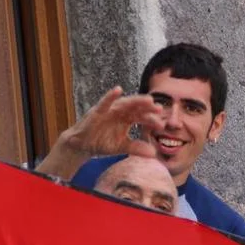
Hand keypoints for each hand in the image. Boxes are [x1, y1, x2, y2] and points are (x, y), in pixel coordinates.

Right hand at [37, 87, 165, 179]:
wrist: (82, 145)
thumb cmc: (102, 142)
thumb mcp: (121, 147)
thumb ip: (136, 148)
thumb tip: (154, 154)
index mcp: (127, 119)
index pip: (142, 118)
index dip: (151, 120)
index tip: (162, 125)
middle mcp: (120, 112)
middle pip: (137, 108)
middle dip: (148, 108)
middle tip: (159, 109)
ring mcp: (109, 110)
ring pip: (124, 103)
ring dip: (135, 101)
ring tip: (148, 99)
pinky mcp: (97, 111)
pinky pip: (104, 102)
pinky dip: (110, 96)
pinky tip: (118, 90)